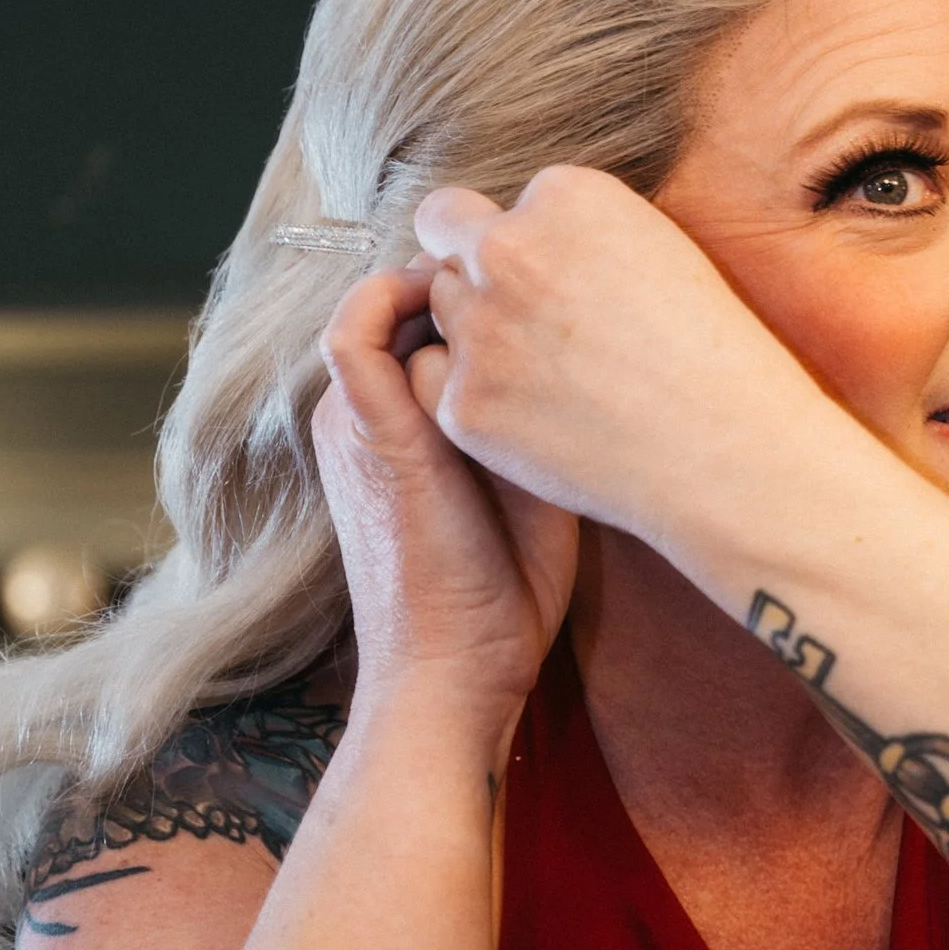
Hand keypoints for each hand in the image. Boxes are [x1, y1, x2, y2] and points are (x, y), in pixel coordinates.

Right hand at [315, 266, 576, 742]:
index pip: (425, 317)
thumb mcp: (530, 478)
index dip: (486, 293)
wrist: (460, 671)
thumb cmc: (505, 595)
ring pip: (387, 302)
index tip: (555, 291)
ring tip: (520, 294)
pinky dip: (403, 301)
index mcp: (391, 422)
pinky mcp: (362, 431)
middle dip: (477, 278)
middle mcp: (361, 412)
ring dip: (451, 286)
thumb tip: (594, 351)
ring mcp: (354, 419)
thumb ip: (536, 413)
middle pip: (409, 298)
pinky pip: (355, 330)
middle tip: (551, 279)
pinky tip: (474, 315)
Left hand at [403, 166, 804, 544]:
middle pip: (446, 247)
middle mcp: (508, 250)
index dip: (520, 253)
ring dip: (477, 339)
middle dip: (476, 280)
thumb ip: (572, 232)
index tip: (560, 293)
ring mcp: (480, 329)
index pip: (491, 211)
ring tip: (555, 382)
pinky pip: (439, 386)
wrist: (729, 451)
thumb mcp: (655, 249)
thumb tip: (511, 238)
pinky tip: (542, 422)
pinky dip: (481, 404)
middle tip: (534, 332)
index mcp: (564, 197)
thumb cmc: (712, 355)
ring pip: (441, 315)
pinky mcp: (464, 404)